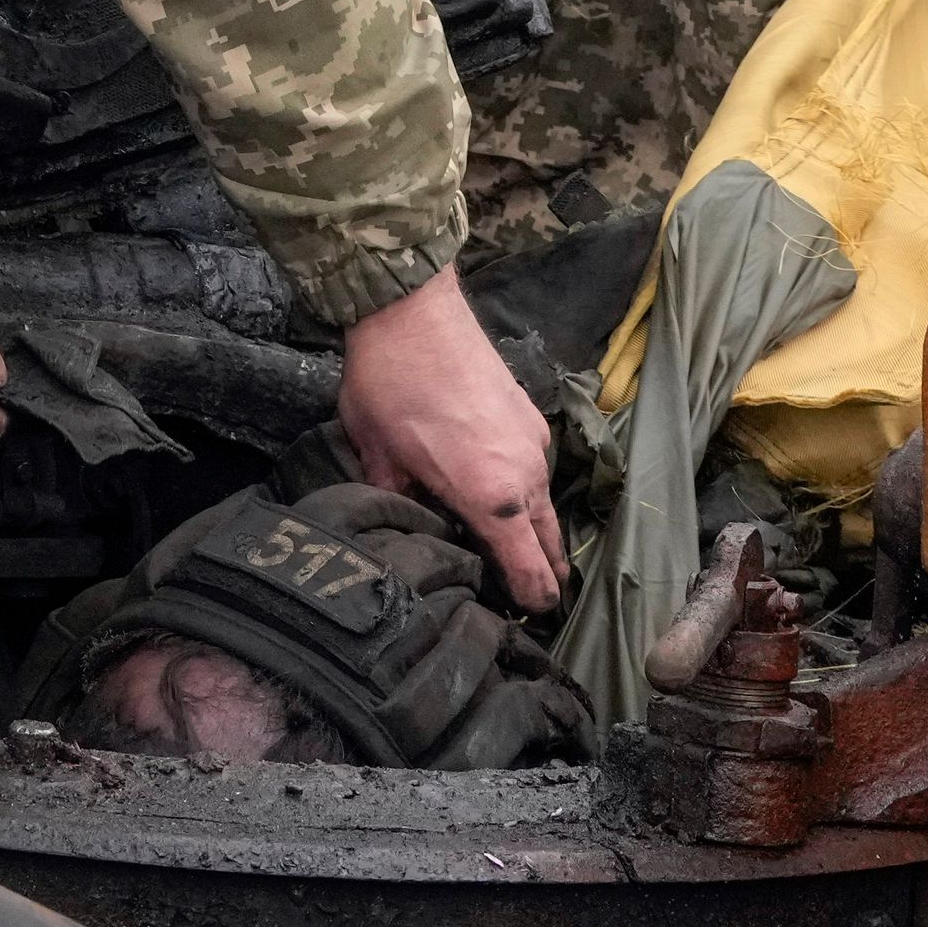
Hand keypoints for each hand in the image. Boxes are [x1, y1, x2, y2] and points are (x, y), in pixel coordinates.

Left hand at [336, 268, 561, 611]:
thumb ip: (399, 502)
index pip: (530, 570)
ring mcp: (533, 441)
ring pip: (543, 504)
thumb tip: (408, 531)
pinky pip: (535, 468)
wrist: (412, 307)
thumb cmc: (389, 384)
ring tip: (508, 551)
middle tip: (526, 600)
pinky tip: (496, 491)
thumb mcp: (377, 456)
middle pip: (549, 543)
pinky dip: (524, 490)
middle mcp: (526, 474)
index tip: (526, 619)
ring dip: (532, 530)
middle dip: (542, 574)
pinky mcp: (530, 415)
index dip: (531, 600)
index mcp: (491, 496)